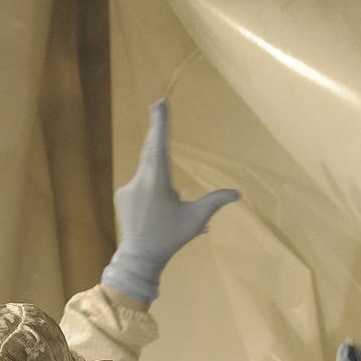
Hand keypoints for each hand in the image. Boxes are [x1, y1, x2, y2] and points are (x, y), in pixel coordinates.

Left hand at [100, 99, 240, 304]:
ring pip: (148, 172)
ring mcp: (128, 187)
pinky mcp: (122, 195)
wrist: (139, 257)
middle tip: (157, 104)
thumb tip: (237, 193)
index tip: (160, 102)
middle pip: (150, 148)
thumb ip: (215, 202)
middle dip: (156, 128)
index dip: (160, 122)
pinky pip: (140, 184)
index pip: (159, 144)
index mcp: (157, 181)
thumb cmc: (170, 238)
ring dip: (159, 179)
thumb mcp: (196, 219)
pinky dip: (151, 190)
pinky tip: (154, 213)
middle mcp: (140, 179)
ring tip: (164, 209)